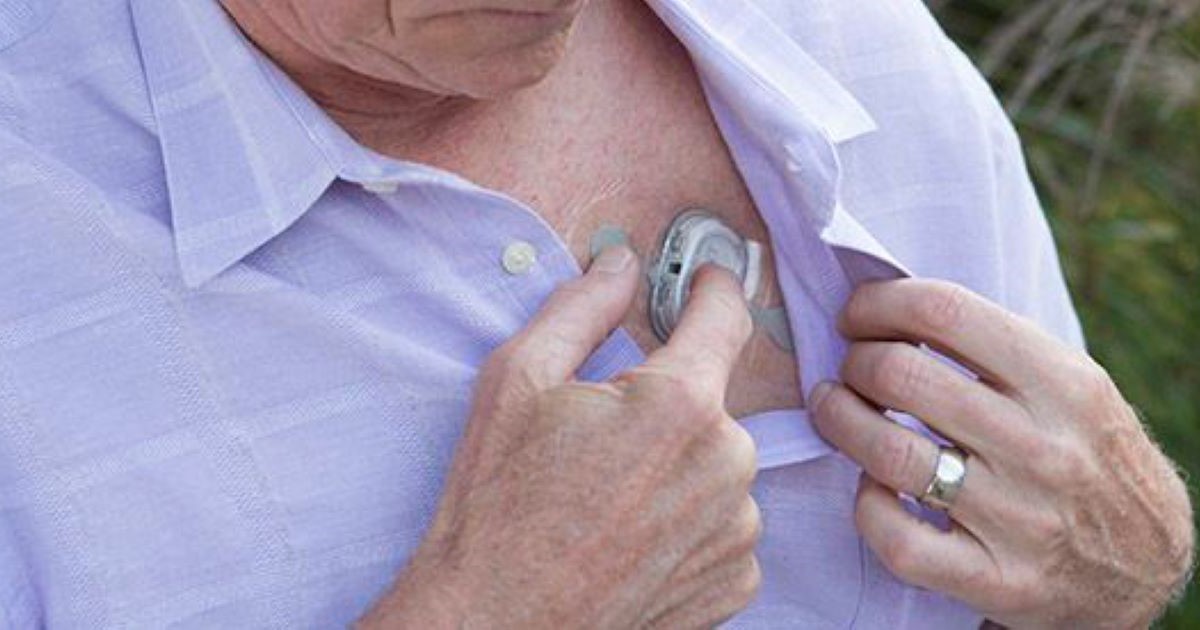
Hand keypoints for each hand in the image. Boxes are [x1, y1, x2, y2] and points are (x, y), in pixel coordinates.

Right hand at [359, 247, 762, 628]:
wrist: (498, 626)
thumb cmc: (498, 507)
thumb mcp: (517, 381)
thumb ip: (581, 307)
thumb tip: (621, 264)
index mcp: (680, 404)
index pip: (724, 317)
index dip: (713, 289)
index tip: (709, 282)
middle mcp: (728, 463)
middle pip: (712, 400)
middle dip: (667, 403)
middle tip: (602, 435)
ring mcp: (738, 528)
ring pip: (717, 464)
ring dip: (678, 465)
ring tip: (609, 499)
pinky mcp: (736, 578)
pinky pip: (723, 523)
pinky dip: (687, 520)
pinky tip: (631, 535)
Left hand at [810, 279, 1194, 627]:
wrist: (1145, 561)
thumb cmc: (1081, 451)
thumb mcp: (1068, 383)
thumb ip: (992, 345)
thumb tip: (887, 306)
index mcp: (1065, 384)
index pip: (946, 312)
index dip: (880, 304)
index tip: (858, 315)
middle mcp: (1045, 449)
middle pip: (901, 377)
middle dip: (854, 362)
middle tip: (849, 368)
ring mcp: (1020, 519)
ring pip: (888, 453)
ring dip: (839, 420)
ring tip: (835, 409)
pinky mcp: (996, 580)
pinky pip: (897, 537)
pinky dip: (866, 505)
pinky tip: (872, 486)